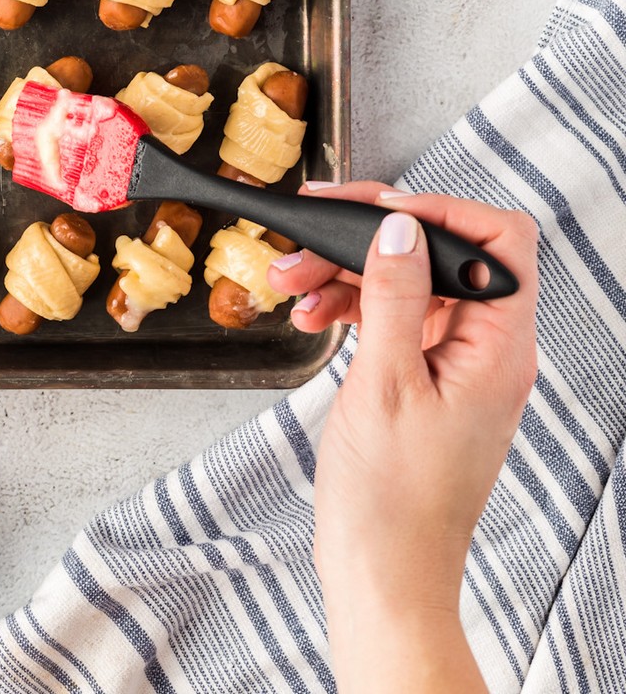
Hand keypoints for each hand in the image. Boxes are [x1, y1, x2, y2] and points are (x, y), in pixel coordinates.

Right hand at [270, 184, 538, 693]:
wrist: (382, 576)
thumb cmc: (392, 502)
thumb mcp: (384, 385)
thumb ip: (392, 297)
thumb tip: (400, 225)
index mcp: (498, 349)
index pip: (498, 242)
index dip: (443, 211)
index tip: (381, 211)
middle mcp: (486, 351)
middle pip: (440, 256)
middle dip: (370, 239)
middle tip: (311, 235)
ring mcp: (455, 366)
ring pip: (407, 284)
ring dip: (346, 272)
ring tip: (289, 281)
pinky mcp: (424, 381)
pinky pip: (390, 319)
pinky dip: (348, 307)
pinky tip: (308, 314)